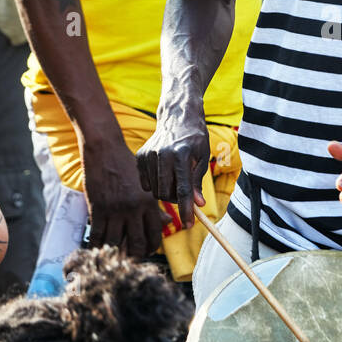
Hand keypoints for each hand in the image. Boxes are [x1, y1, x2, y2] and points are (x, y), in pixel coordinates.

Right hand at [81, 138, 169, 257]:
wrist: (105, 150)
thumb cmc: (127, 165)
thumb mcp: (146, 184)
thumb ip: (155, 205)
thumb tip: (168, 223)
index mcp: (148, 202)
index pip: (155, 233)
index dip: (152, 246)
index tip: (148, 250)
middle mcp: (134, 208)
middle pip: (137, 243)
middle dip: (135, 255)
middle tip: (131, 257)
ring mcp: (115, 209)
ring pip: (116, 242)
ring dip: (115, 252)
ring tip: (114, 255)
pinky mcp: (98, 208)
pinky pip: (97, 235)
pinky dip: (97, 245)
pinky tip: (97, 247)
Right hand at [136, 110, 209, 229]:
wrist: (178, 117)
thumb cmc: (194, 138)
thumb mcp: (202, 158)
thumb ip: (197, 181)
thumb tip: (198, 204)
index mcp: (182, 154)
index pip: (183, 189)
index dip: (187, 209)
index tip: (189, 224)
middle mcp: (162, 154)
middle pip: (166, 193)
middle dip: (176, 200)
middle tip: (185, 195)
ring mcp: (148, 154)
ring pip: (155, 191)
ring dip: (166, 192)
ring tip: (175, 179)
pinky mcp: (139, 156)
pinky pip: (146, 184)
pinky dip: (155, 184)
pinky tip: (163, 172)